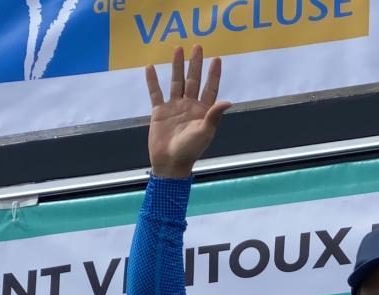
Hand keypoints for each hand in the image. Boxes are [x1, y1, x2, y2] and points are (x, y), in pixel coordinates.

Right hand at [146, 45, 231, 177]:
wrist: (170, 163)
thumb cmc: (190, 150)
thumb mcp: (205, 132)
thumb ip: (214, 116)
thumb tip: (228, 102)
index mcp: (203, 111)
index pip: (210, 88)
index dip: (214, 74)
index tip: (217, 59)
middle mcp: (189, 106)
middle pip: (193, 80)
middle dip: (195, 64)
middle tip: (198, 47)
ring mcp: (174, 107)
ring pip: (176, 82)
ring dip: (176, 66)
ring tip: (177, 49)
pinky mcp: (159, 112)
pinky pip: (155, 93)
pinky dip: (152, 81)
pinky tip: (150, 67)